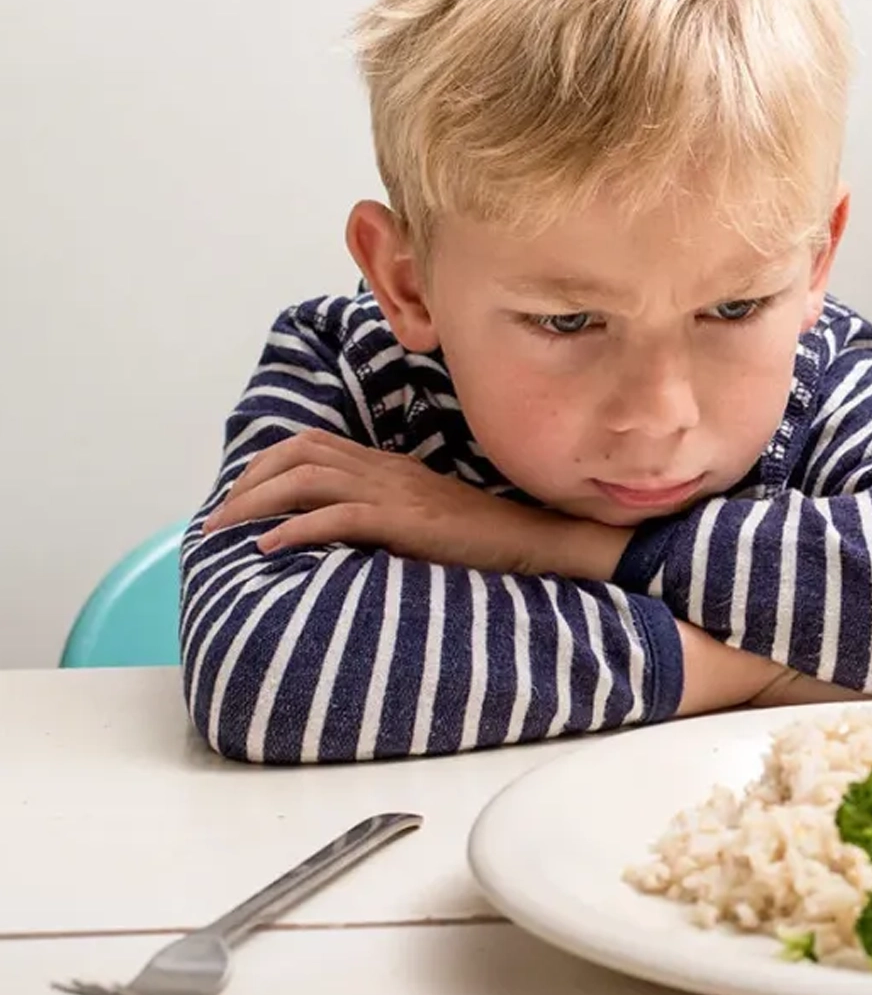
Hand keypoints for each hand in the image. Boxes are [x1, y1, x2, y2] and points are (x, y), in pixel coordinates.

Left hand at [202, 430, 631, 579]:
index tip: (239, 499)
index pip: (312, 444)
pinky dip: (296, 529)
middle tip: (215, 522)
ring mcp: (396, 492)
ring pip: (307, 479)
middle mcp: (386, 469)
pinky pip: (338, 516)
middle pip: (298, 454)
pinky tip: (270, 550)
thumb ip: (384, 512)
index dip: (265, 465)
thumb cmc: (482, 537)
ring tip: (227, 533)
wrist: (533, 540)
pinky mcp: (406, 521)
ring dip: (257, 504)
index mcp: (388, 464)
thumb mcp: (423, 516)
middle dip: (248, 484)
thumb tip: (335, 530)